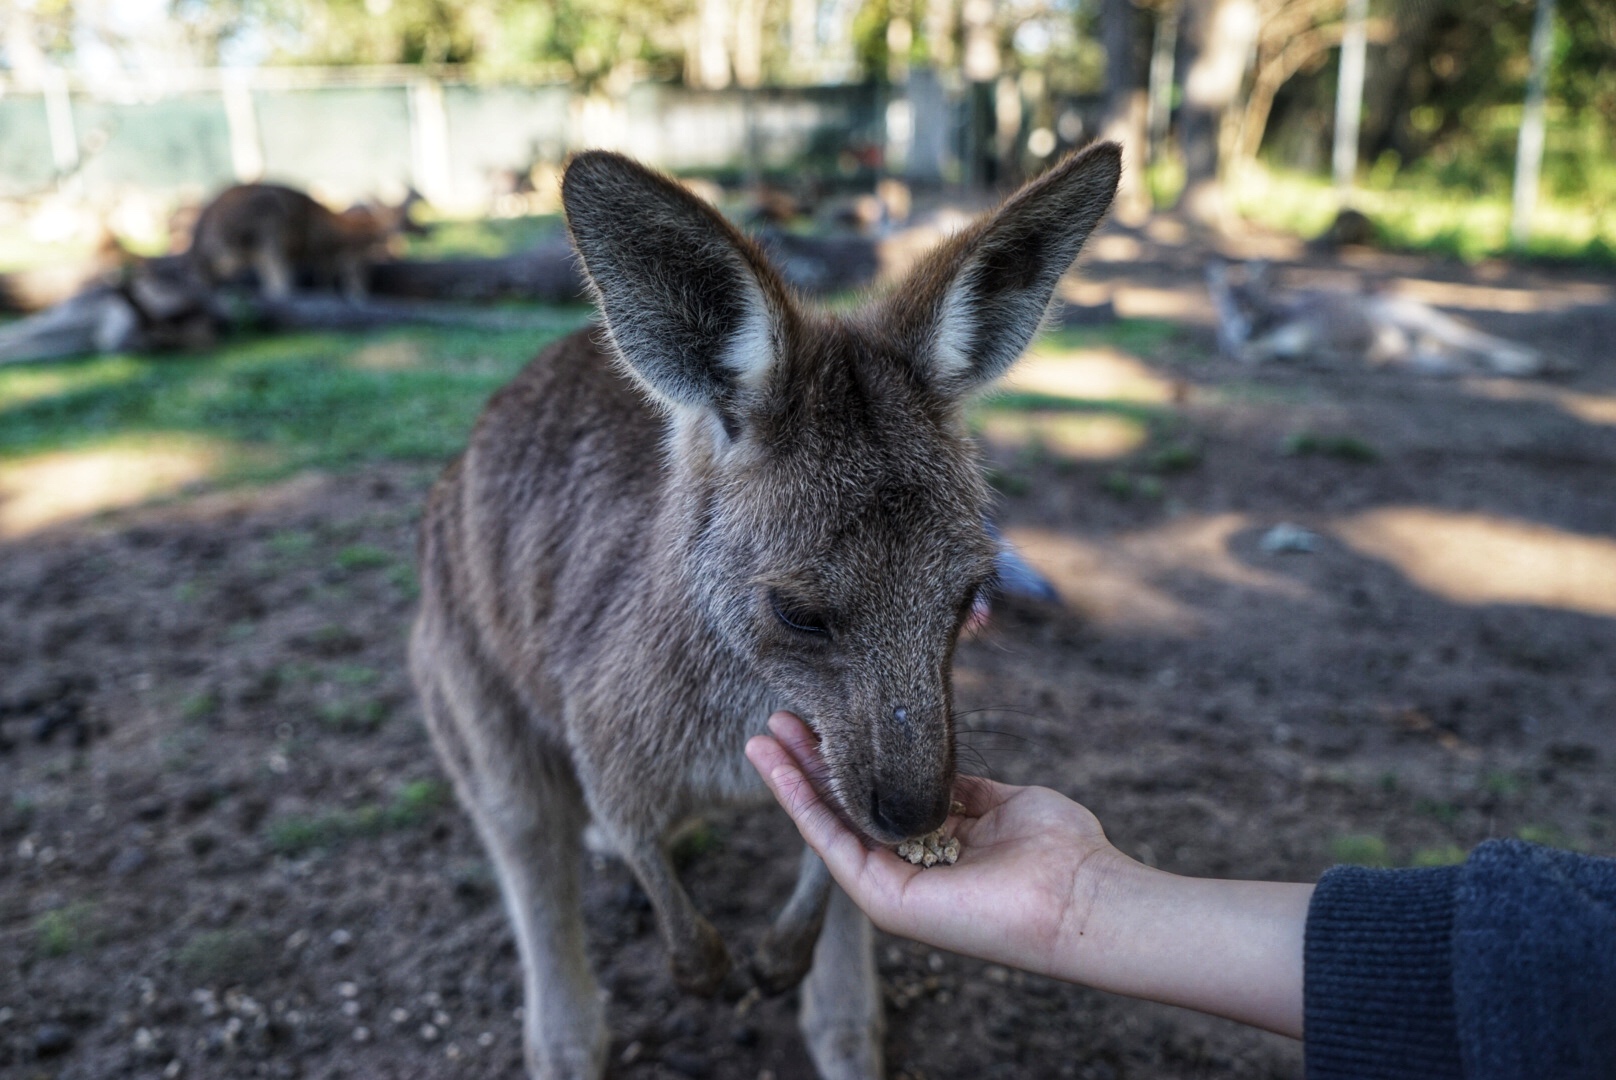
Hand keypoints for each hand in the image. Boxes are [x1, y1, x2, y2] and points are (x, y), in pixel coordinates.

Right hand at [747, 711, 1310, 1038]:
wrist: (1084, 897)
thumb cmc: (1061, 853)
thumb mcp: (1003, 802)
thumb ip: (962, 789)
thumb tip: (934, 763)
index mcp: (936, 849)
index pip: (877, 797)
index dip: (846, 758)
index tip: (820, 717)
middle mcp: (908, 869)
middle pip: (844, 807)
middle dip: (808, 762)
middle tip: (775, 719)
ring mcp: (893, 886)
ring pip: (828, 824)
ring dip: (791, 779)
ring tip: (760, 737)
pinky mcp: (885, 900)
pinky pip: (833, 843)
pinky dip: (801, 804)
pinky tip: (779, 768)